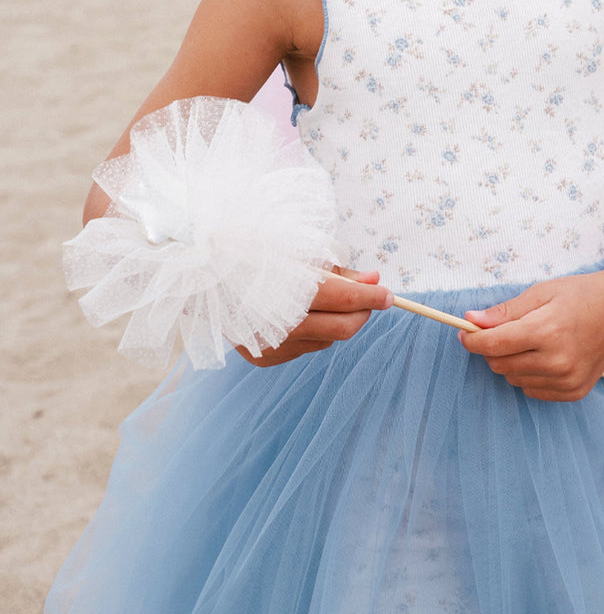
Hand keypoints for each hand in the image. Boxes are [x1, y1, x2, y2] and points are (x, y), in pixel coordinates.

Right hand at [235, 269, 392, 366]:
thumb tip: (375, 282)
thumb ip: (341, 272)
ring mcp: (272, 347)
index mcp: (291, 292)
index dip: (373, 298)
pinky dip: (310, 331)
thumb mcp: (301, 254)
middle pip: (343, 329)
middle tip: (368, 297)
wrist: (205, 275)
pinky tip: (292, 314)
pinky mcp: (264, 359)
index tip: (389, 295)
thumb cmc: (257, 255)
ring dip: (334, 321)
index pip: (346, 301)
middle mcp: (281, 325)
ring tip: (316, 297)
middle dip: (362, 313)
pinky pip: (305, 348)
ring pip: (326, 340)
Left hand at [460, 273, 603, 401]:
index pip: (494, 344)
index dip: (472, 340)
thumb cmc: (580, 295)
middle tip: (501, 331)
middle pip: (500, 365)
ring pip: (513, 379)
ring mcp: (567, 379)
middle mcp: (558, 360)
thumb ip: (506, 311)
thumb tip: (472, 320)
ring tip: (532, 340)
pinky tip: (545, 356)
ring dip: (512, 362)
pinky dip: (529, 375)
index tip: (464, 332)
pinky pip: (532, 390)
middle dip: (492, 349)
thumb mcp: (542, 292)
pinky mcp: (574, 391)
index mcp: (547, 331)